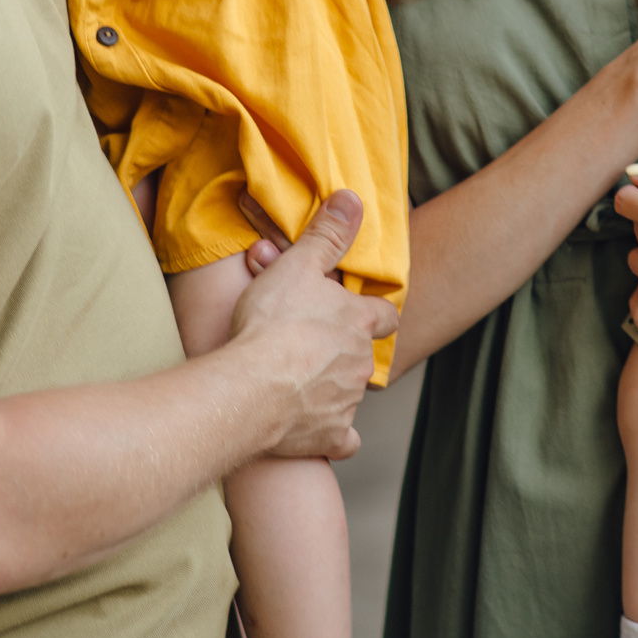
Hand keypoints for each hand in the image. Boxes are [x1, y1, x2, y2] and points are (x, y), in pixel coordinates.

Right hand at [228, 189, 396, 458]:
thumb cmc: (272, 323)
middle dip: (343, 350)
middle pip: (363, 355)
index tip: (359, 311)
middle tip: (310, 344)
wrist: (252, 387)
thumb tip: (353, 198)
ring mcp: (348, 402)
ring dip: (330, 386)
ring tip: (293, 379)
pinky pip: (342, 439)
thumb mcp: (299, 265)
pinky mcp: (331, 437)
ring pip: (349, 393)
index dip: (373, 311)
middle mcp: (360, 364)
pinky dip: (331, 434)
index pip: (385, 314)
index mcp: (357, 322)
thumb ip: (327, 234)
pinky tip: (314, 428)